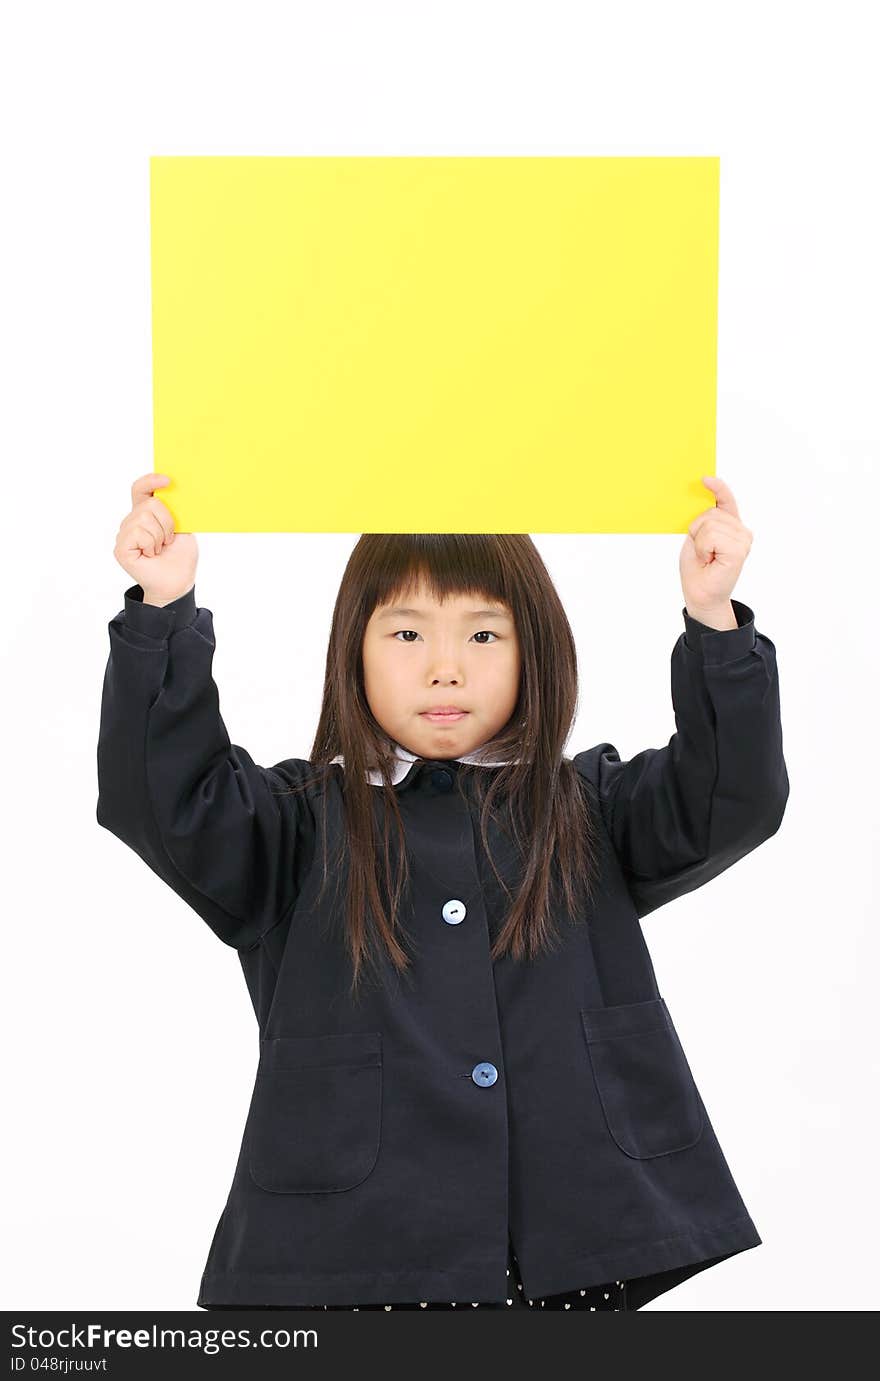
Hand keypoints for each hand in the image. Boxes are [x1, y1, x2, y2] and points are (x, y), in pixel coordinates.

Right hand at [113, 473, 198, 604]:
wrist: (177, 582)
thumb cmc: (180, 556)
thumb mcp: (183, 527)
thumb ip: (174, 509)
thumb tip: (171, 488)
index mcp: (147, 513)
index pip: (141, 489)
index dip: (151, 481)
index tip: (167, 480)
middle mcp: (132, 521)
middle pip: (149, 505)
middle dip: (167, 522)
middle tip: (169, 539)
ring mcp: (125, 534)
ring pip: (144, 518)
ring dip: (160, 536)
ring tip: (159, 549)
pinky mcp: (121, 548)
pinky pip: (138, 533)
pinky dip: (151, 545)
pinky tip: (150, 555)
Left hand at [679, 476, 752, 619]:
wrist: (700, 594)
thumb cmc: (698, 568)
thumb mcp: (697, 538)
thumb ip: (705, 520)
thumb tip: (704, 498)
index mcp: (730, 526)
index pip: (726, 500)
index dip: (718, 488)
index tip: (705, 479)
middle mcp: (741, 531)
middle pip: (711, 512)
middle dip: (697, 530)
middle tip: (702, 551)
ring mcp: (743, 539)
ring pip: (710, 523)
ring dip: (700, 542)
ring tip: (706, 557)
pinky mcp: (739, 549)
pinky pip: (712, 535)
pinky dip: (704, 548)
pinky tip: (710, 559)